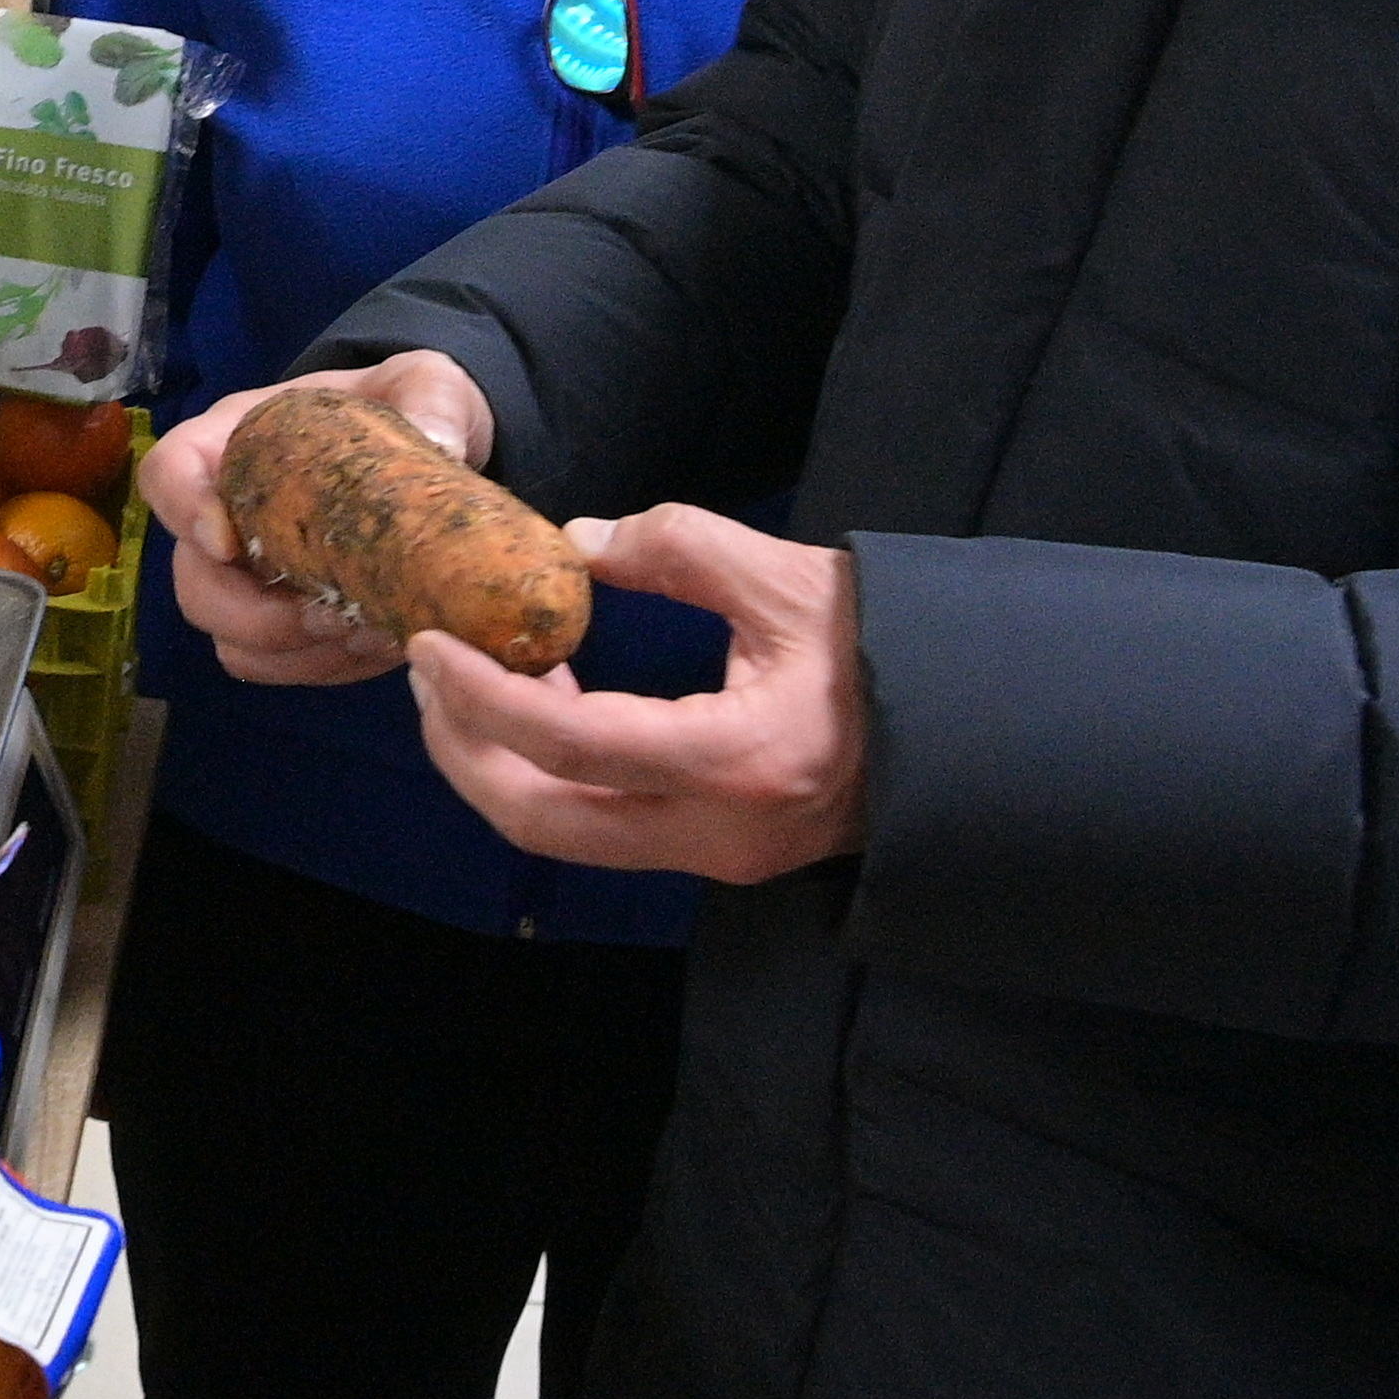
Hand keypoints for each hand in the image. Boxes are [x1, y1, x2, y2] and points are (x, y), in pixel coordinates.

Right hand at [139, 352, 498, 688]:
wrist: (425, 447)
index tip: (229, 543)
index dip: (183, 512)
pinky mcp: (287, 625)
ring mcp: (252, 579)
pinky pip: (278, 667)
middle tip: (329, 615)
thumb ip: (430, 400)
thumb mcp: (424, 383)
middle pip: (193, 582)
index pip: (169, 473)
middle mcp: (227, 515)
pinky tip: (378, 646)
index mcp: (236, 442)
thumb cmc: (401, 405)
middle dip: (253, 617)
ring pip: (230, 639)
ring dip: (295, 652)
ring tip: (368, 634)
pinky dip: (322, 668)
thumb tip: (441, 445)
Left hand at [408, 506, 864, 882]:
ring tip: (474, 672)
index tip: (430, 643)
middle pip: (542, 818)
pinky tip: (546, 694)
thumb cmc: (887, 645)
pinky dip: (550, 769)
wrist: (970, 725)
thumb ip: (675, 550)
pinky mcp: (715, 852)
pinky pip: (602, 824)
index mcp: (736, 762)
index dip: (484, 697)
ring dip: (500, 760)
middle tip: (429, 666)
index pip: (570, 745)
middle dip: (464, 746)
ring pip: (564, 833)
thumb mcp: (785, 577)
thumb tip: (577, 542)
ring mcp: (716, 856)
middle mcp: (716, 832)